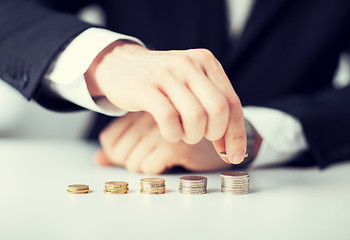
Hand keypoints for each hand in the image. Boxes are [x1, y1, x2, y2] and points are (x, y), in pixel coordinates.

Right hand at [85, 41, 245, 163]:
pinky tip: (169, 131)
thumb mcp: (190, 82)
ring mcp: (166, 74)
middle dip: (215, 134)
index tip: (234, 155)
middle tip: (200, 137)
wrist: (120, 64)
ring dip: (192, 135)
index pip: (232, 102)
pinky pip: (169, 119)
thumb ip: (212, 105)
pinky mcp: (145, 87)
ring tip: (183, 133)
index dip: (236, 134)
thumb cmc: (160, 81)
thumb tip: (232, 145)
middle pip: (218, 110)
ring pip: (196, 116)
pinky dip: (172, 134)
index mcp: (206, 61)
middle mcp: (189, 64)